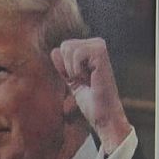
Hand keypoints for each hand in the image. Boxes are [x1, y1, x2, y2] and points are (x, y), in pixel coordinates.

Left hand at [50, 37, 132, 151]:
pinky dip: (78, 70)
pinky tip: (90, 78)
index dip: (65, 67)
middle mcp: (97, 44)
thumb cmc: (92, 101)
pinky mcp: (101, 53)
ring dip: (73, 70)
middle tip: (85, 81)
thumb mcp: (73, 81)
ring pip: (69, 48)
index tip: (81, 80)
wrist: (104, 114)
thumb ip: (63, 67)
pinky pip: (77, 54)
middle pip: (65, 46)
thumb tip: (54, 50)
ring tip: (88, 80)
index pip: (64, 48)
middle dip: (68, 68)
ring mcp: (100, 47)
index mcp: (92, 49)